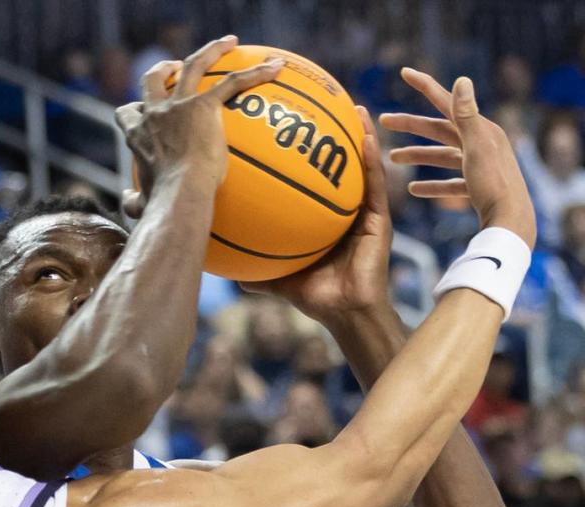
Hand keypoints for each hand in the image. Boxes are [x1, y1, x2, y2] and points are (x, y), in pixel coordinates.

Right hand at [116, 36, 284, 216]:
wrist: (179, 193)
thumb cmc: (161, 203)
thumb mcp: (142, 204)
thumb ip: (134, 201)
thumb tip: (130, 203)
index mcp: (137, 135)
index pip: (129, 113)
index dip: (136, 109)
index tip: (145, 110)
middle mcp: (154, 114)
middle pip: (153, 79)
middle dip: (164, 70)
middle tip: (175, 68)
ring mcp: (178, 106)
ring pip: (193, 65)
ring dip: (211, 51)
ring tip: (228, 44)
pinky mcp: (204, 107)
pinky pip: (232, 82)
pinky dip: (255, 73)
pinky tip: (275, 68)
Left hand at [241, 107, 391, 321]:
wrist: (344, 313)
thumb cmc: (311, 296)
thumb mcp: (273, 275)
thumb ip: (249, 265)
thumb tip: (216, 260)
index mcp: (321, 218)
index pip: (311, 179)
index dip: (303, 155)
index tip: (287, 127)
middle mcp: (342, 209)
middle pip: (337, 166)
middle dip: (331, 135)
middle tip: (319, 104)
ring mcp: (362, 212)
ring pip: (361, 166)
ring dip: (358, 135)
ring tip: (352, 105)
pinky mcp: (379, 218)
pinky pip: (375, 183)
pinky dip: (371, 159)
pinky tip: (366, 136)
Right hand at [380, 68, 535, 248]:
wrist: (510, 221)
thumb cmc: (493, 184)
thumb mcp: (477, 147)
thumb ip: (466, 114)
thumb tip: (461, 79)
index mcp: (481, 130)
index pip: (447, 102)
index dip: (425, 86)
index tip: (405, 72)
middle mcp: (482, 143)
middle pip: (439, 130)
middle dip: (411, 125)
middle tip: (384, 120)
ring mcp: (480, 166)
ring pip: (443, 155)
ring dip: (417, 156)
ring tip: (392, 159)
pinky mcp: (478, 187)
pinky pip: (451, 182)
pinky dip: (433, 184)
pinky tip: (415, 189)